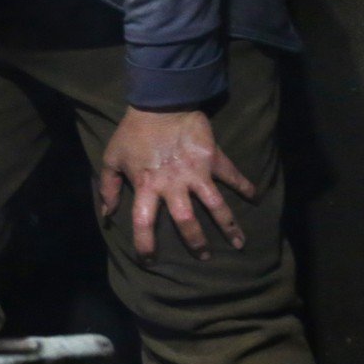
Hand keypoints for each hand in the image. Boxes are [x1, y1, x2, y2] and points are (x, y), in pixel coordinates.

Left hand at [98, 108, 255, 260]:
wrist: (160, 103)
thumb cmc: (132, 132)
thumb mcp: (112, 158)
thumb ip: (108, 188)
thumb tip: (107, 214)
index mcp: (147, 186)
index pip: (144, 223)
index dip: (145, 244)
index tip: (149, 261)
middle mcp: (174, 185)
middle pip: (186, 222)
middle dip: (196, 243)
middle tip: (204, 257)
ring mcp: (197, 173)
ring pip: (216, 206)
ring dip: (229, 226)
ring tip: (239, 244)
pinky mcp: (213, 159)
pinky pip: (233, 175)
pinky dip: (246, 185)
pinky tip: (256, 197)